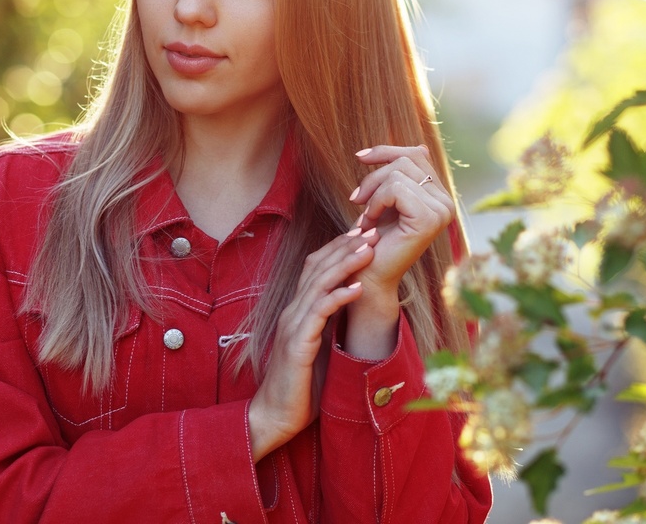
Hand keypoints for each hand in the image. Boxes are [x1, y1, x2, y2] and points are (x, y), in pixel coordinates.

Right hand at [247, 227, 378, 461]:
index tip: (362, 233)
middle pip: (318, 268)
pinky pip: (319, 314)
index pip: (317, 269)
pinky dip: (339, 297)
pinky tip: (358, 287)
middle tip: (371, 228)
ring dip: (345, 264)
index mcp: (298, 311)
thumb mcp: (319, 348)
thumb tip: (353, 307)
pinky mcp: (297, 344)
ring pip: (319, 284)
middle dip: (345, 246)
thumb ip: (329, 325)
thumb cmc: (300, 386)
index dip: (338, 249)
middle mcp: (292, 312)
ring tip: (369, 248)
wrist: (275, 415)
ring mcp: (293, 326)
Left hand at [346, 144, 454, 329]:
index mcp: (441, 196)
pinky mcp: (428, 219)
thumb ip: (404, 173)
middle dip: (373, 176)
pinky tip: (369, 222)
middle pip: (405, 160)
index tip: (360, 157)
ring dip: (371, 193)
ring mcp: (441, 211)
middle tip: (357, 200)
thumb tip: (421, 145)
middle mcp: (447, 203)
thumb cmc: (374, 239)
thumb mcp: (388, 198)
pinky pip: (394, 189)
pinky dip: (375, 202)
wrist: (368, 274)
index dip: (385, 151)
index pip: (416, 154)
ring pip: (397, 173)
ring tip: (365, 216)